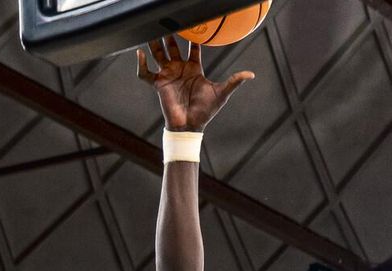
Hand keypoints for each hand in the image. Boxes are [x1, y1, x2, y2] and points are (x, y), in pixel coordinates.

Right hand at [137, 36, 252, 131]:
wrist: (191, 125)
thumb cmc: (206, 111)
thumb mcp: (222, 93)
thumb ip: (234, 81)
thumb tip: (251, 74)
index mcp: (194, 69)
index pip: (192, 49)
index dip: (193, 39)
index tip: (194, 28)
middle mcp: (180, 70)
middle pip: (172, 48)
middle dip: (170, 36)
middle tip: (169, 22)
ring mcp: (168, 75)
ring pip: (158, 55)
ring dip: (154, 44)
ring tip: (151, 31)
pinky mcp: (158, 84)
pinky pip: (145, 73)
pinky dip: (140, 64)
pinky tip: (140, 54)